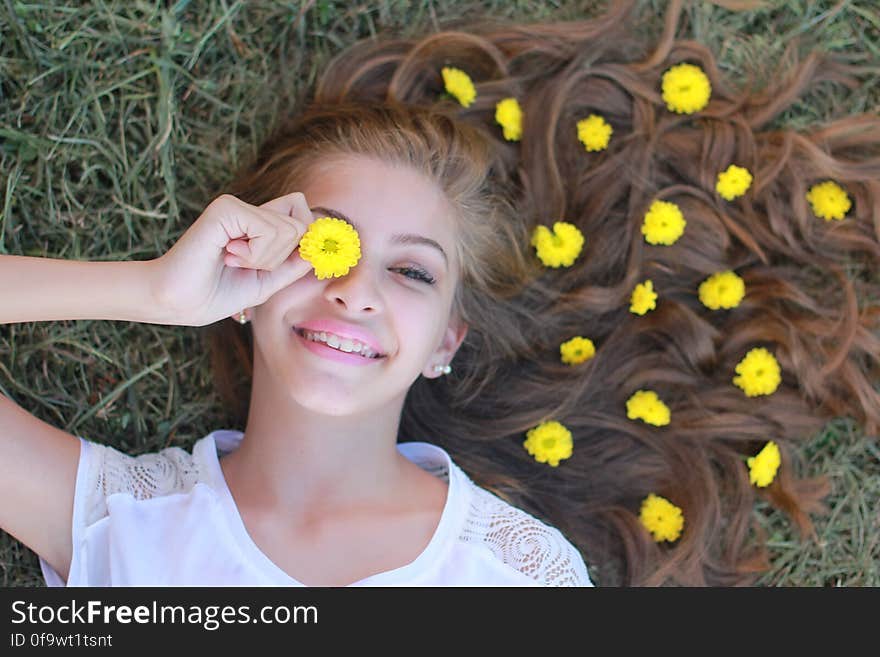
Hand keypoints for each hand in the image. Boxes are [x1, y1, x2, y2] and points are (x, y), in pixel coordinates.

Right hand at [149, 192, 314, 326]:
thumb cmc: (214, 294)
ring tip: (232, 261)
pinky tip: (227, 255)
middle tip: (245, 264)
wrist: (177, 302)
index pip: (302, 214)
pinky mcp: (226, 208)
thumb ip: (294, 263)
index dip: (308, 240)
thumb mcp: (267, 281)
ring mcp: (236, 205)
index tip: (291, 263)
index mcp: (256, 223)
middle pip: (301, 223)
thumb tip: (321, 246)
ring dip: (265, 258)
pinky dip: (255, 254)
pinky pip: (271, 230)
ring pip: (290, 229)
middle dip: (281, 257)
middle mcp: (247, 209)